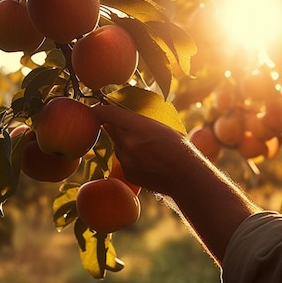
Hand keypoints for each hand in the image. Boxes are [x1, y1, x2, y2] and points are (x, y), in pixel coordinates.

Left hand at [91, 104, 206, 194]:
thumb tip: (122, 114)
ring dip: (125, 143)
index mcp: (137, 126)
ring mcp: (126, 160)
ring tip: (147, 147)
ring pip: (118, 146)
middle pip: (110, 129)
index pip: (107, 114)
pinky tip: (149, 161)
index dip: (98, 109)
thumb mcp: (161, 126)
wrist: (186, 175)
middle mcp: (127, 143)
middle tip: (126, 124)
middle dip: (115, 125)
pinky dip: (131, 158)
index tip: (95, 107)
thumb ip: (140, 121)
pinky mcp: (128, 173)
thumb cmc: (179, 147)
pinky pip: (124, 161)